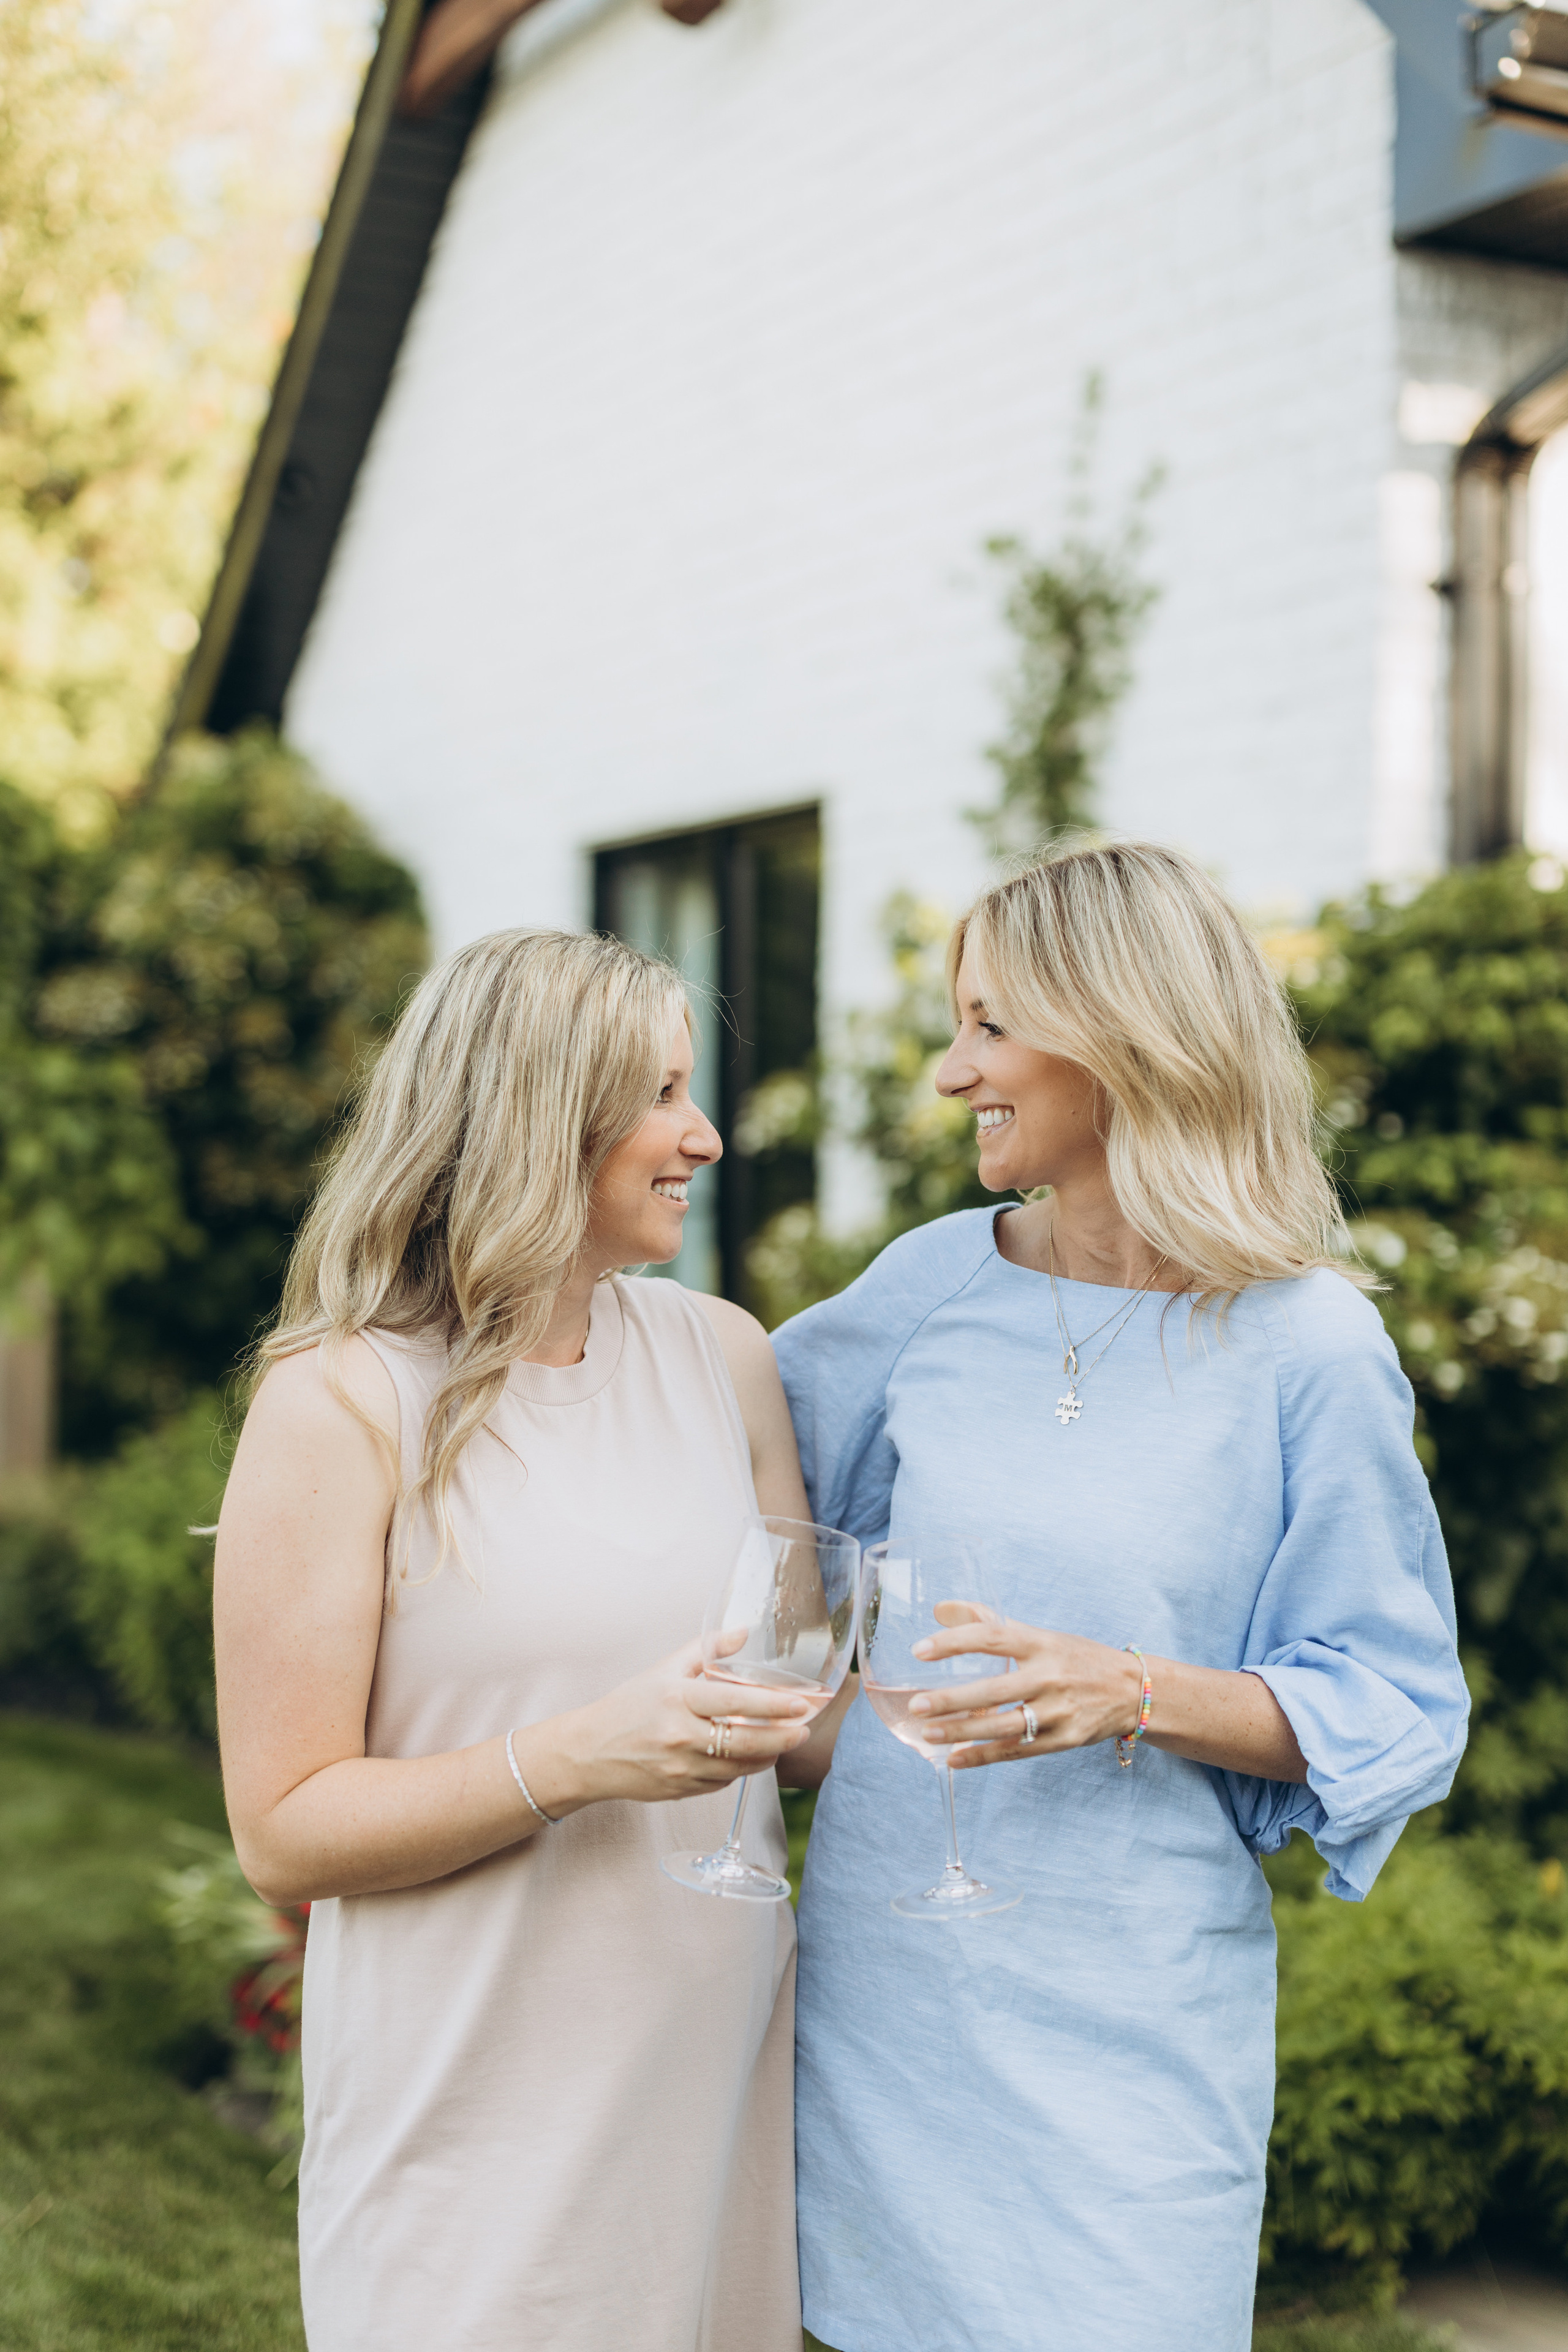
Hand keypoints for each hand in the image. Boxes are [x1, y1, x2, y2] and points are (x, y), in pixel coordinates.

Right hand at [557, 1637, 817, 1805]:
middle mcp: (680, 1735)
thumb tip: (743, 1632)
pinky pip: (722, 1782)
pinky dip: (739, 1769)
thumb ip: (706, 1649)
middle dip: (783, 1737)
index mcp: (677, 1699)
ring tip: (784, 1742)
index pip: (735, 1701)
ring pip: (739, 1766)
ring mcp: (680, 1768)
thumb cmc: (627, 1707)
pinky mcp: (680, 1791)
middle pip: (745, 1741)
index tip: (801, 1704)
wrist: (589, 1753)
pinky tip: (747, 1757)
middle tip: (805, 1729)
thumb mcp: (663, 1669)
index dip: (773, 1704)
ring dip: (767, 1755)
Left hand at [908, 1606, 1140, 1769]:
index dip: (954, 1642)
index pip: (992, 1637)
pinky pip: (1017, 1751)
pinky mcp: (1065, 1741)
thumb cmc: (1077, 1657)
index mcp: (1041, 1643)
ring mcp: (1059, 1711)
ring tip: (927, 1733)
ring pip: (1004, 1726)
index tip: (920, 1650)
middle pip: (994, 1689)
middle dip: (952, 1700)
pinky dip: (984, 1757)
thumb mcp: (1039, 1634)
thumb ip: (988, 1621)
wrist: (1134, 1690)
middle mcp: (1050, 1676)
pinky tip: (955, 1760)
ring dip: (962, 1732)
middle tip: (916, 1705)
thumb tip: (939, 1609)